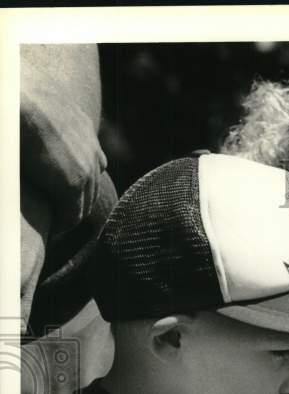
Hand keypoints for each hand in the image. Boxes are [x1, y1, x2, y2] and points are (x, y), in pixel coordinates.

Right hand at [21, 63, 106, 230]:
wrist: (17, 98)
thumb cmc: (16, 92)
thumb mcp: (37, 97)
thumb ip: (42, 110)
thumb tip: (16, 97)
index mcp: (82, 126)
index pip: (96, 160)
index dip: (85, 178)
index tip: (70, 190)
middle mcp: (90, 149)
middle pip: (92, 186)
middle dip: (79, 201)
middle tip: (63, 215)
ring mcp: (84, 169)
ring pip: (84, 203)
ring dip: (71, 215)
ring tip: (57, 225)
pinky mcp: (71, 185)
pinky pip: (71, 215)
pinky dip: (63, 225)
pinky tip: (52, 230)